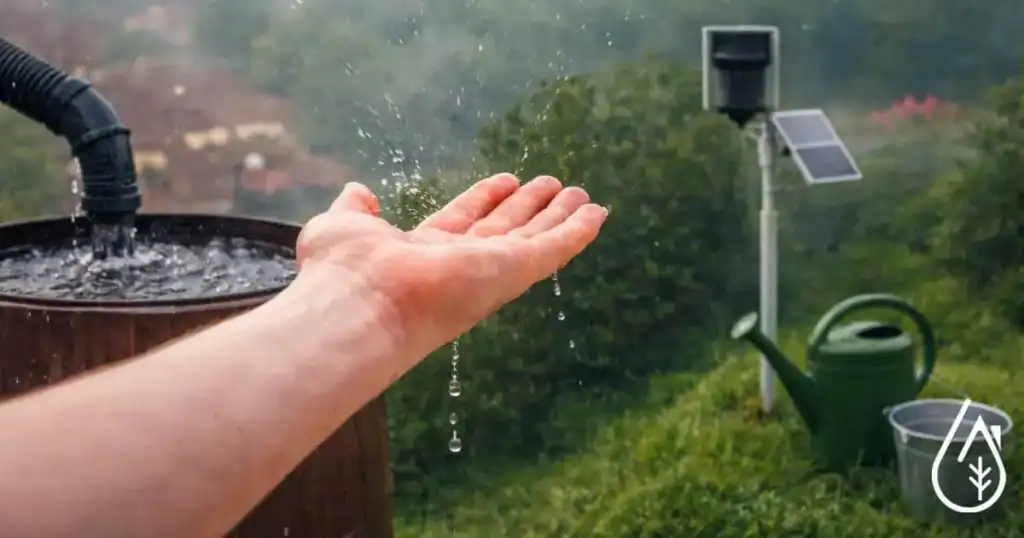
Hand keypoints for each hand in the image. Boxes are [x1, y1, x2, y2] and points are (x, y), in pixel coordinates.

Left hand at [288, 173, 605, 361]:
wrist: (360, 304)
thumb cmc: (345, 271)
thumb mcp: (344, 226)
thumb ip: (355, 209)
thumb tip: (358, 192)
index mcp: (425, 251)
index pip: (463, 221)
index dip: (484, 200)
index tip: (506, 181)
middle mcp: (462, 263)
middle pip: (505, 229)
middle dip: (528, 208)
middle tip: (553, 186)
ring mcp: (490, 269)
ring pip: (534, 238)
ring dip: (558, 217)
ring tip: (581, 195)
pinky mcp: (513, 272)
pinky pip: (553, 249)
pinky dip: (576, 232)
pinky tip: (597, 214)